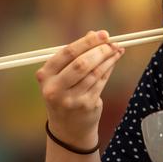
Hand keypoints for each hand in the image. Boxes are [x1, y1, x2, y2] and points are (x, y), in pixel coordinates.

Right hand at [36, 30, 123, 148]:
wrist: (67, 128)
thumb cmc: (64, 93)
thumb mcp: (62, 74)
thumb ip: (75, 54)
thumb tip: (94, 34)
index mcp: (46, 75)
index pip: (67, 53)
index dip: (87, 42)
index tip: (103, 34)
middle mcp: (55, 89)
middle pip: (82, 63)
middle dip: (100, 50)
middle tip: (112, 42)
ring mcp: (71, 99)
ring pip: (95, 73)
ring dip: (109, 58)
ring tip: (116, 49)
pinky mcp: (86, 106)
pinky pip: (101, 82)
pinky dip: (109, 68)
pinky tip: (114, 61)